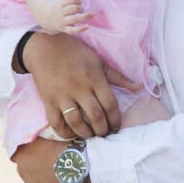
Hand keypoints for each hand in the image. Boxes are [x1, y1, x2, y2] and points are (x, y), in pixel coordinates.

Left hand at [12, 138, 71, 182]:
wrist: (79, 165)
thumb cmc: (66, 147)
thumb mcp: (48, 137)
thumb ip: (36, 141)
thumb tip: (33, 142)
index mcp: (21, 154)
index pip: (20, 154)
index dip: (31, 153)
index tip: (42, 153)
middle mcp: (20, 170)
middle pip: (25, 168)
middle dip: (35, 166)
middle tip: (51, 164)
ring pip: (33, 181)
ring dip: (41, 178)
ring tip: (57, 175)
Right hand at [22, 32, 141, 137]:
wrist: (44, 48)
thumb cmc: (74, 53)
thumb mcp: (98, 61)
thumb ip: (118, 77)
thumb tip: (139, 87)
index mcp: (94, 79)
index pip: (110, 104)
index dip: (116, 119)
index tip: (116, 126)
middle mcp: (79, 89)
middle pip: (95, 116)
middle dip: (103, 129)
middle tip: (105, 133)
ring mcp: (62, 96)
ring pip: (76, 122)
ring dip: (86, 133)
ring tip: (91, 135)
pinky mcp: (48, 101)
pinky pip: (56, 122)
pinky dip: (65, 132)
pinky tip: (72, 133)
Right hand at [48, 0, 92, 33]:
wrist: (48, 17)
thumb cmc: (62, 6)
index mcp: (60, 3)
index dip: (78, 0)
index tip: (78, 1)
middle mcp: (60, 12)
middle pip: (74, 8)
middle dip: (80, 7)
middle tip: (80, 9)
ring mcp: (62, 21)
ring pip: (74, 19)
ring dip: (84, 16)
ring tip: (92, 14)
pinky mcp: (64, 29)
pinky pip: (72, 30)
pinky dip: (80, 29)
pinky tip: (88, 26)